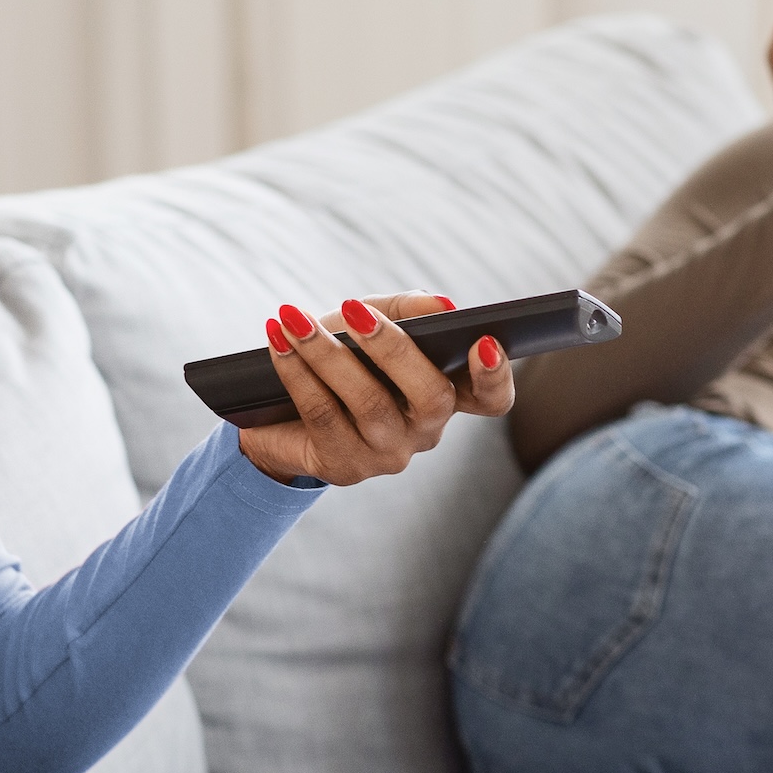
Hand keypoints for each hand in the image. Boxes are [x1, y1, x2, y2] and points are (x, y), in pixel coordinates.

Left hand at [237, 293, 514, 485]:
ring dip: (328, 355)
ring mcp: (388, 454)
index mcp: (445, 393)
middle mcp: (425, 430)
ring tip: (294, 320)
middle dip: (394, 350)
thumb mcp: (372, 322)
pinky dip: (298, 372)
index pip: (490, 397)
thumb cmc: (340, 355)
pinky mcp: (344, 467)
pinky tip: (278, 342)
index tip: (484, 342)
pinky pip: (324, 415)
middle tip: (356, 312)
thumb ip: (408, 310)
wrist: (277, 407)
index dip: (495, 376)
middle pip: (431, 397)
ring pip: (370, 404)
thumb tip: (443, 305)